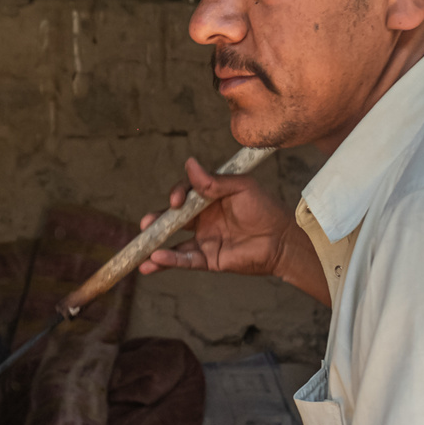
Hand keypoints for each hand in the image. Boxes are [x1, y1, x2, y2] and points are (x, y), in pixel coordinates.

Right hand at [138, 157, 299, 278]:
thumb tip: (189, 163)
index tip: (176, 201)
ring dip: (156, 247)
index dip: (176, 196)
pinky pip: (186, 260)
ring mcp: (204, 240)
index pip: (184, 195)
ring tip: (142, 252)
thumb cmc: (264, 208)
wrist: (282, 239)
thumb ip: (213, 181)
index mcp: (209, 199)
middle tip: (146, 224)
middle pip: (172, 220)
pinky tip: (155, 261)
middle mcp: (203, 220)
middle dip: (156, 222)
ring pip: (173, 244)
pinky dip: (170, 260)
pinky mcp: (209, 259)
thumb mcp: (240, 187)